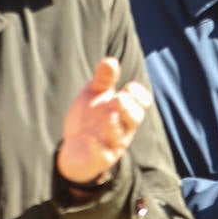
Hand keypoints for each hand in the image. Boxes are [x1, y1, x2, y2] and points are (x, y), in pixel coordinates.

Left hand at [57, 57, 152, 184]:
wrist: (74, 149)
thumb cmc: (89, 119)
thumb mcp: (94, 95)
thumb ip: (104, 79)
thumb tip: (111, 60)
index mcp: (126, 111)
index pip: (143, 102)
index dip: (139, 94)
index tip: (127, 87)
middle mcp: (124, 128)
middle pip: (136, 117)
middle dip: (129, 106)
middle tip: (116, 98)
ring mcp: (112, 143)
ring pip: (121, 136)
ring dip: (115, 124)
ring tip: (108, 114)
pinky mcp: (99, 158)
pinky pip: (102, 154)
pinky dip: (96, 146)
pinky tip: (87, 138)